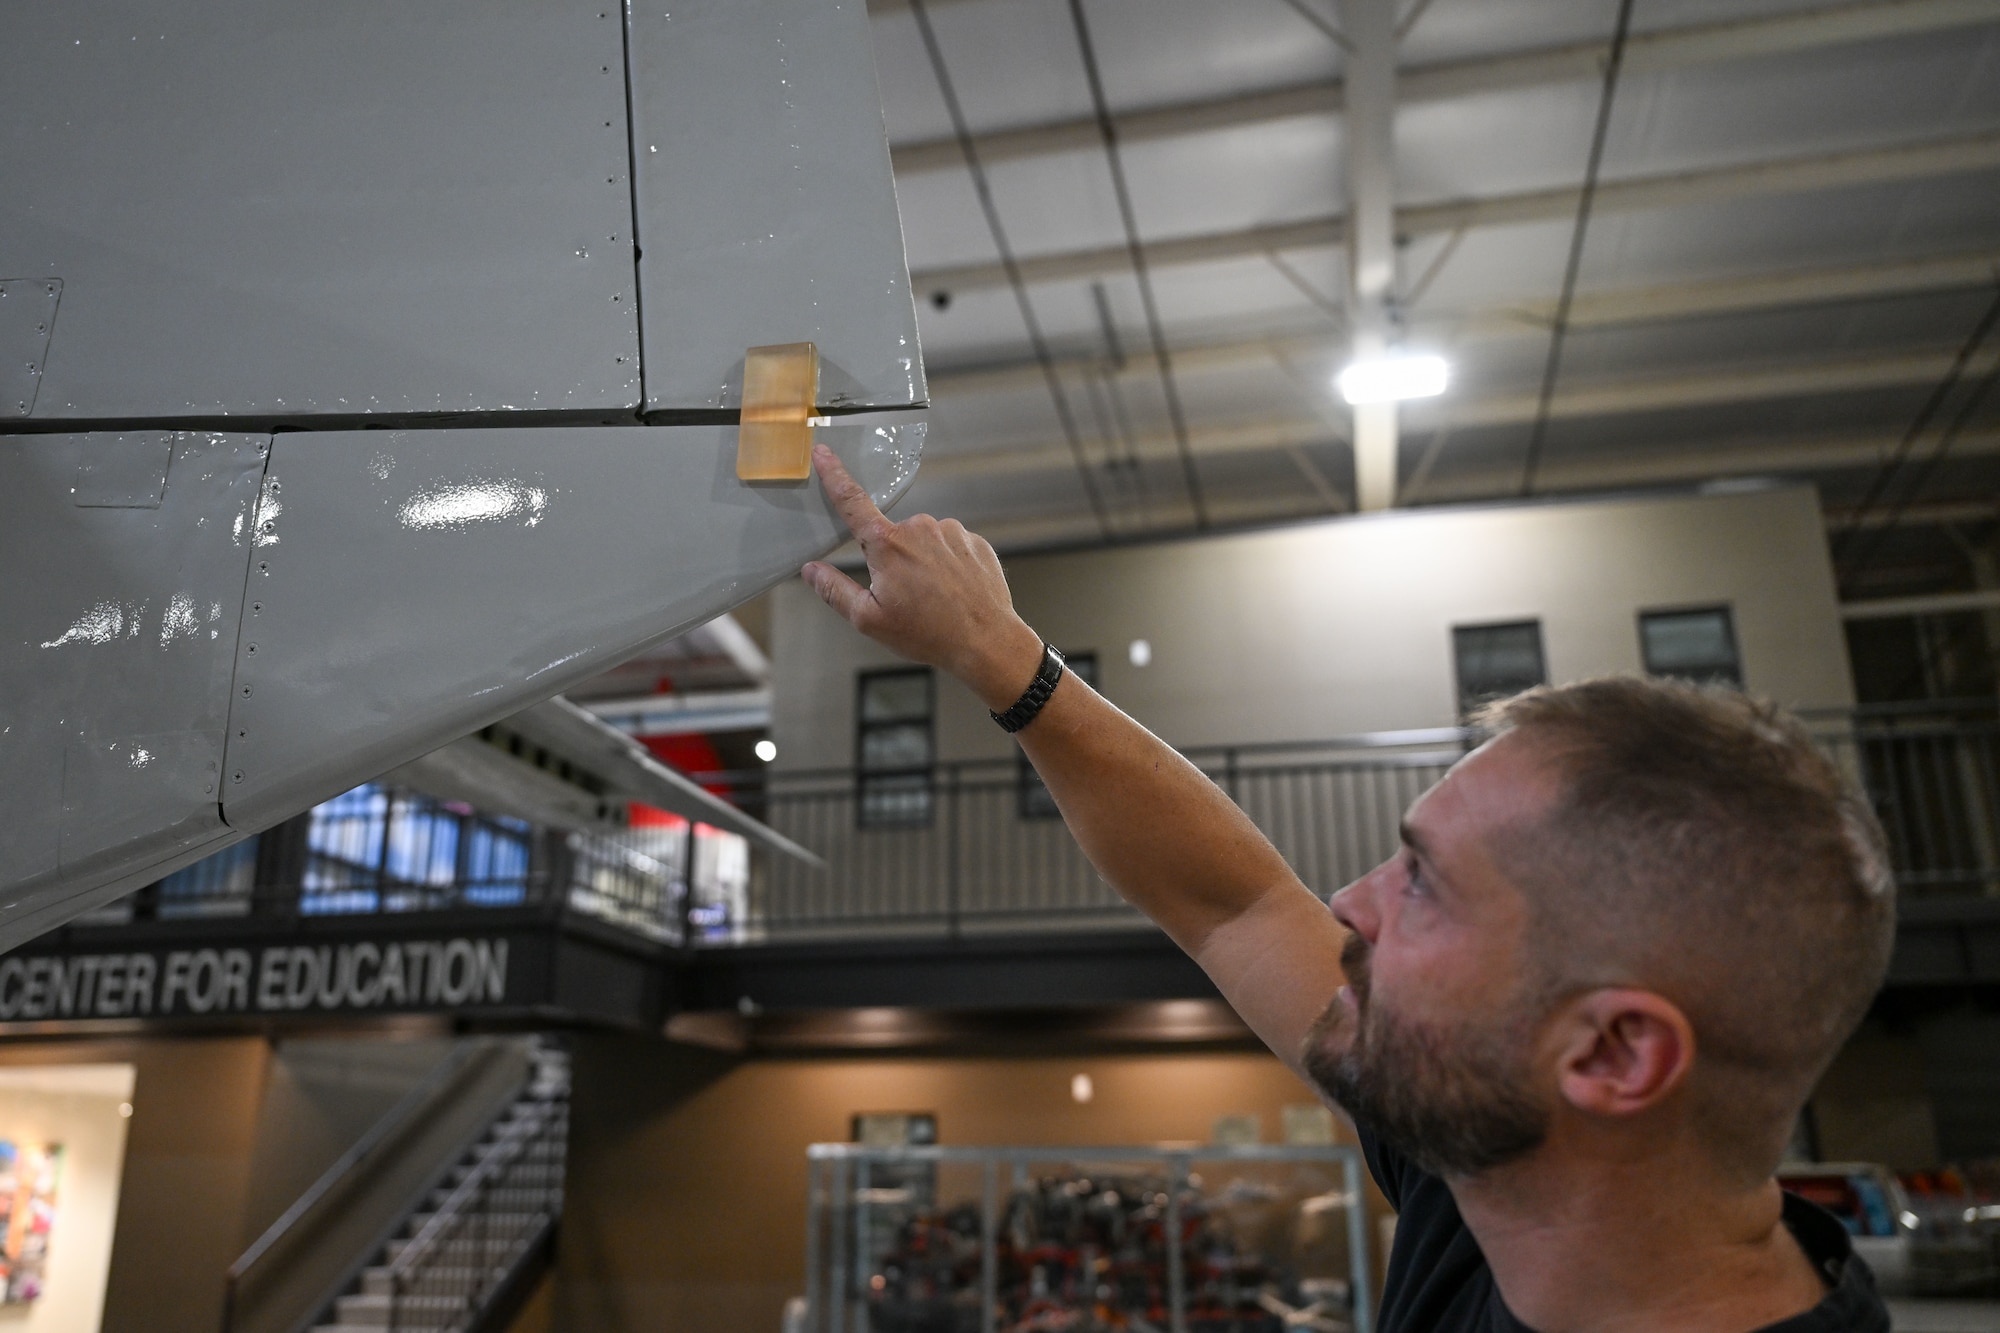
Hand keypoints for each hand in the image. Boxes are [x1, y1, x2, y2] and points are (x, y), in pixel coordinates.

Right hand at [802, 443, 1044, 708]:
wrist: (986, 641)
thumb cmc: (928, 634)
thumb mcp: (869, 619)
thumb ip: (835, 590)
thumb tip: (811, 570)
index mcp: (888, 545)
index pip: (851, 501)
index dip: (833, 475)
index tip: (823, 453)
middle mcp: (919, 528)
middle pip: (891, 537)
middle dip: (893, 562)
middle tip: (907, 598)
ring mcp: (951, 531)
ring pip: (923, 543)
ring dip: (923, 564)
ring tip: (935, 599)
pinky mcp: (974, 540)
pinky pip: (950, 548)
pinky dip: (948, 567)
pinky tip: (954, 592)